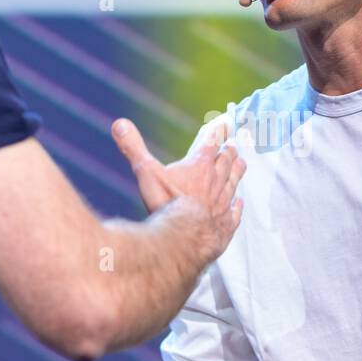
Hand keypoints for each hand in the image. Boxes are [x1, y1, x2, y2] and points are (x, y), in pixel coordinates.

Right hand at [111, 116, 245, 256]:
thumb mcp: (146, 172)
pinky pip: (234, 213)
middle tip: (234, 143)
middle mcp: (216, 182)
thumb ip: (134, 147)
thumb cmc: (166, 204)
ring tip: (242, 162)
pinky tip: (239, 204)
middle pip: (226, 162)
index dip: (218, 131)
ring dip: (237, 172)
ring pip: (233, 183)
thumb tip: (119, 123)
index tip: (225, 122)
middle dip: (229, 151)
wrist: (185, 238)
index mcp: (199, 166)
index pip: (211, 143)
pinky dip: (237, 207)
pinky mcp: (225, 225)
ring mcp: (223, 204)